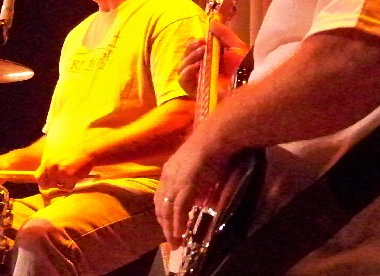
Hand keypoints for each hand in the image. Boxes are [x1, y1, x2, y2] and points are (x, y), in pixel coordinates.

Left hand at [36, 148, 94, 190]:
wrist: (88, 149)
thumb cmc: (74, 151)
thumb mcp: (57, 156)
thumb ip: (49, 165)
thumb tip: (41, 178)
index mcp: (47, 161)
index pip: (38, 177)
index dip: (43, 181)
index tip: (48, 182)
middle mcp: (51, 167)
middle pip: (48, 184)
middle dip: (54, 184)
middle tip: (62, 179)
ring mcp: (60, 172)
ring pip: (59, 186)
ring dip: (64, 183)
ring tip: (71, 174)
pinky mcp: (69, 176)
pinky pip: (68, 186)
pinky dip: (72, 183)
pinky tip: (76, 175)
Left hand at [154, 124, 234, 246]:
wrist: (219, 137)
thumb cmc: (214, 149)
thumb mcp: (202, 171)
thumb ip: (199, 187)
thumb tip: (203, 203)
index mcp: (169, 171)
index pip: (161, 197)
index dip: (164, 214)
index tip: (168, 227)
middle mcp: (168, 176)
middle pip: (160, 205)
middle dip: (165, 225)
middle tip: (172, 241)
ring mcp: (176, 180)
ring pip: (168, 210)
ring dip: (171, 228)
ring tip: (176, 243)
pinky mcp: (186, 184)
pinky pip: (179, 209)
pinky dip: (179, 223)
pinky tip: (181, 234)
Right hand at [177, 23, 248, 97]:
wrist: (248, 84)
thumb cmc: (245, 68)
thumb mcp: (236, 46)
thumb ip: (224, 33)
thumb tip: (211, 22)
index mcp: (209, 59)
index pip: (192, 50)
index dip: (194, 43)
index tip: (203, 39)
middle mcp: (201, 70)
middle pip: (185, 57)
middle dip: (191, 48)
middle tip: (202, 44)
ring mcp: (197, 81)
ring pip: (181, 67)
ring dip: (189, 57)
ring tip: (202, 53)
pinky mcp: (195, 92)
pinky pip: (182, 81)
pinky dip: (187, 71)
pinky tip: (198, 66)